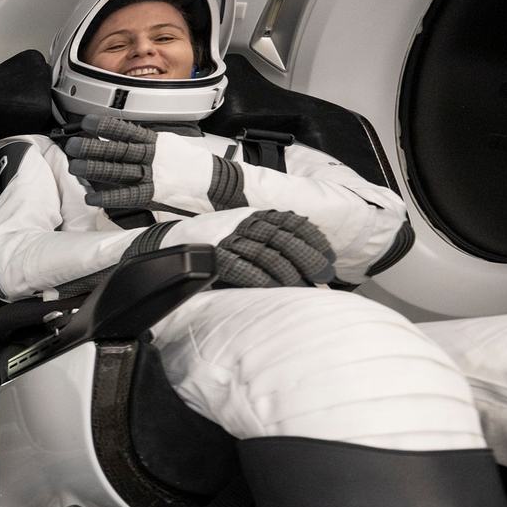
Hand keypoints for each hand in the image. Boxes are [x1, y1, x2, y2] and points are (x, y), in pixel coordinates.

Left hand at [65, 115, 217, 211]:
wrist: (220, 184)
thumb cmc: (195, 167)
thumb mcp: (173, 146)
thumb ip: (150, 144)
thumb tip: (128, 140)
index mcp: (157, 142)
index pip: (127, 131)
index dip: (105, 125)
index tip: (87, 122)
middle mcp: (153, 156)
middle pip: (117, 149)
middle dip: (92, 146)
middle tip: (72, 145)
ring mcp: (154, 175)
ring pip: (118, 169)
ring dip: (94, 167)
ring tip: (75, 166)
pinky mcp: (155, 194)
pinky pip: (127, 195)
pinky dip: (108, 195)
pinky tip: (92, 196)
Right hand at [211, 210, 335, 287]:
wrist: (176, 241)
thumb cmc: (219, 242)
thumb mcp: (246, 230)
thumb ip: (271, 237)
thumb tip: (309, 259)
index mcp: (256, 216)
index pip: (291, 223)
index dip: (314, 239)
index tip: (330, 256)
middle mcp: (244, 224)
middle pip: (283, 238)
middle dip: (308, 257)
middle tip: (324, 275)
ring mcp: (228, 239)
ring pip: (266, 254)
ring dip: (289, 272)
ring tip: (303, 287)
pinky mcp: (214, 257)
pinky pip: (241, 268)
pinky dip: (261, 279)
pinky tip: (275, 290)